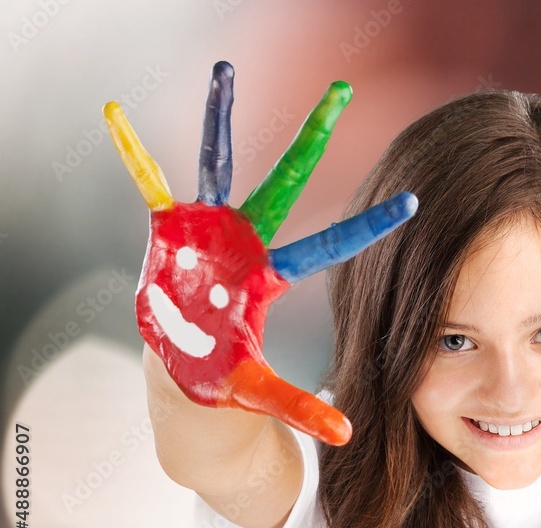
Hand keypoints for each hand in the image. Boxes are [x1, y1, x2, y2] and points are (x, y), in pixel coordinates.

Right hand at [105, 61, 416, 444]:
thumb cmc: (226, 377)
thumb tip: (348, 435)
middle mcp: (247, 242)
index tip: (415, 202)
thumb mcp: (259, 392)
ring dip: (219, 120)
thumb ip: (298, 407)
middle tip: (343, 90)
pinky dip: (133, 155)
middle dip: (311, 137)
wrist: (183, 369)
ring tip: (226, 70)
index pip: (330, 245)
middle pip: (285, 182)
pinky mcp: (169, 231)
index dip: (369, 226)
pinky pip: (148, 185)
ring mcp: (208, 231)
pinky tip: (116, 115)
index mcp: (273, 275)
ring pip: (217, 166)